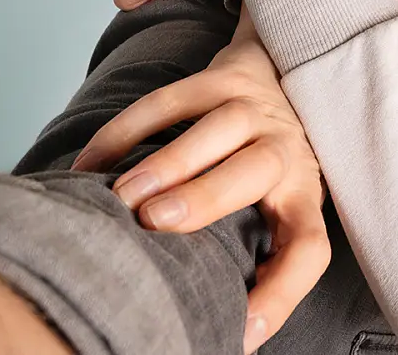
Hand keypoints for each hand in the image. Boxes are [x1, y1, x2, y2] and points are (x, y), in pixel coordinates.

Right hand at [72, 17, 328, 352]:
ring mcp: (254, 107)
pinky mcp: (222, 73)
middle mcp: (285, 150)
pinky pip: (169, 99)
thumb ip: (250, 248)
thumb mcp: (279, 201)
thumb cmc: (269, 161)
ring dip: (167, 161)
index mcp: (303, 195)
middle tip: (155, 223)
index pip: (309, 247)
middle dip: (206, 197)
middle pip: (254, 171)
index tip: (244, 333)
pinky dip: (124, 131)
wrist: (286, 69)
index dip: (283, 292)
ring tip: (123, 194)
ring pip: (215, 129)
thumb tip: (221, 330)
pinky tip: (89, 164)